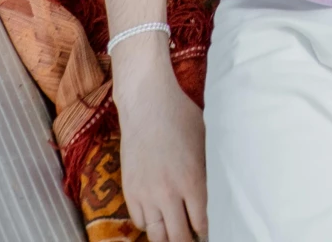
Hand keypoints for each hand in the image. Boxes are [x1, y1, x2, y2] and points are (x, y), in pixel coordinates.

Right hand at [116, 57, 207, 241]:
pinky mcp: (129, 190)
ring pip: (156, 234)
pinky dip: (149, 223)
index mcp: (193, 181)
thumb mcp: (200, 145)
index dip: (201, 234)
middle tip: (188, 239)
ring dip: (166, 236)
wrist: (147, 103)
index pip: (199, 223)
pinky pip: (139, 220)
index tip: (202, 237)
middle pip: (177, 237)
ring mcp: (146, 194)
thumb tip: (197, 199)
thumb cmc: (180, 116)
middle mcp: (169, 194)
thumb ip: (198, 175)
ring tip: (172, 235)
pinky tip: (156, 218)